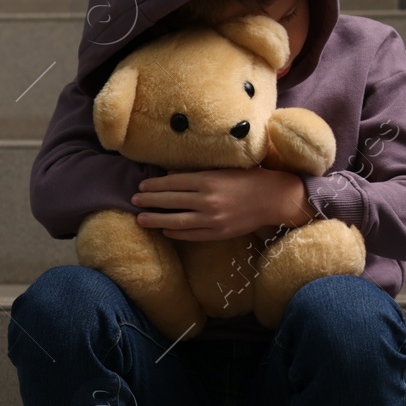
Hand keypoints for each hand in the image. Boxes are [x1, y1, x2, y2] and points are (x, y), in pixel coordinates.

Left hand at [131, 168, 316, 240]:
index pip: (172, 183)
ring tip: (140, 219)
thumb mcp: (221, 170)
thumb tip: (169, 174)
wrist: (273, 198)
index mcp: (207, 180)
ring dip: (156, 220)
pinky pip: (191, 234)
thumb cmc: (247, 179)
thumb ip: (195, 173)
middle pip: (170, 201)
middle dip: (149, 201)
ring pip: (177, 220)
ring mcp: (212, 219)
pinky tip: (165, 230)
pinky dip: (176, 232)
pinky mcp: (218, 232)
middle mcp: (207, 200)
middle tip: (133, 201)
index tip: (141, 186)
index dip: (154, 185)